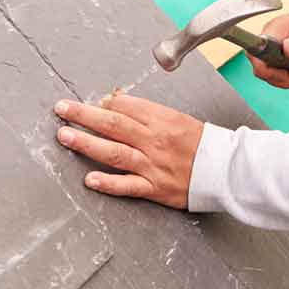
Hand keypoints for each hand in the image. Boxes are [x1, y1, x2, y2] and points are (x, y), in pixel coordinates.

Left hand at [53, 92, 203, 208]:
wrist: (226, 170)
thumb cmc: (201, 143)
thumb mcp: (176, 118)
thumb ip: (145, 110)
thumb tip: (115, 100)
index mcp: (161, 119)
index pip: (125, 106)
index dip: (104, 103)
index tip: (90, 103)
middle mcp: (154, 140)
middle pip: (113, 124)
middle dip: (84, 115)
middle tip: (62, 109)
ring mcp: (153, 165)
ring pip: (115, 152)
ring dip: (87, 143)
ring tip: (65, 136)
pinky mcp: (155, 188)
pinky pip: (128, 185)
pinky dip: (108, 183)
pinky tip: (89, 179)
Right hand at [250, 10, 288, 89]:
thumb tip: (286, 48)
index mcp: (277, 29)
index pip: (256, 53)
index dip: (268, 70)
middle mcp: (272, 37)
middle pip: (264, 70)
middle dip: (287, 79)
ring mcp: (275, 48)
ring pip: (274, 77)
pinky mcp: (280, 57)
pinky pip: (282, 77)